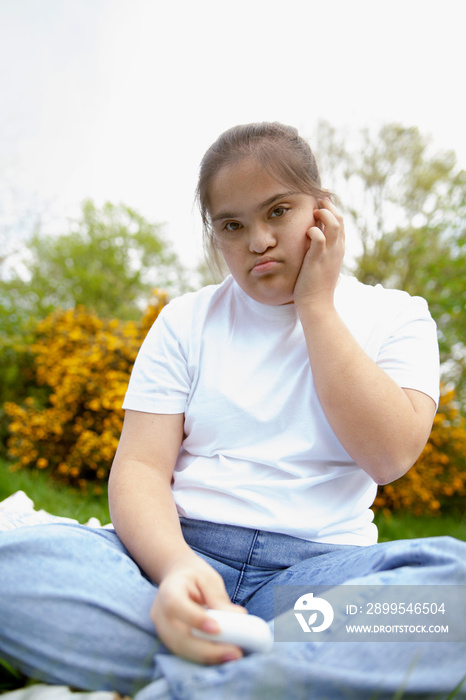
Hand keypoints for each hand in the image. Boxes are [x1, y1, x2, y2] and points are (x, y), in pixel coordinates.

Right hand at [150, 554, 246, 663]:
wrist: (176, 578)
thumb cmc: (194, 576)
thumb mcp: (208, 579)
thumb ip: (219, 598)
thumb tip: (238, 616)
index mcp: (168, 591)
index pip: (176, 606)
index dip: (195, 619)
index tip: (218, 629)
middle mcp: (160, 613)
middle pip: (178, 636)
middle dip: (207, 649)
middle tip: (234, 652)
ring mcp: (161, 629)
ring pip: (181, 649)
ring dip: (207, 657)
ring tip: (232, 656)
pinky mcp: (169, 640)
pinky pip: (184, 653)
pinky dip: (203, 657)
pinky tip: (222, 657)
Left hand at [293, 197, 344, 311]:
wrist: (317, 304)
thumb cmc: (315, 287)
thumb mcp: (321, 266)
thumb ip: (320, 253)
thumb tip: (313, 243)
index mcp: (338, 249)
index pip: (340, 223)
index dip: (332, 209)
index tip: (321, 201)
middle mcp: (337, 249)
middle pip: (340, 219)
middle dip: (329, 206)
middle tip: (318, 199)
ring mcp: (329, 254)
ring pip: (334, 224)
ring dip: (324, 214)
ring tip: (314, 211)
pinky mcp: (318, 260)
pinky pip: (319, 238)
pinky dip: (313, 231)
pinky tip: (307, 231)